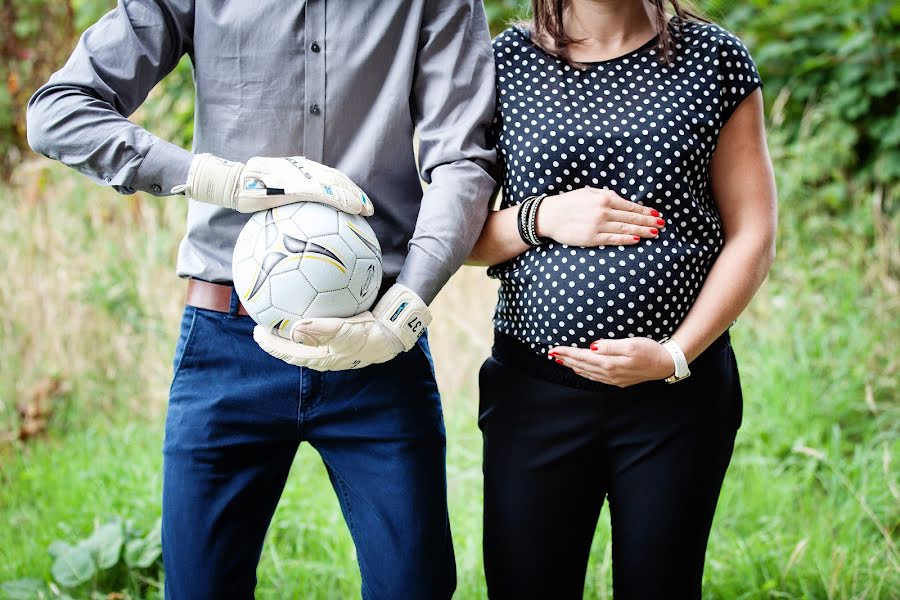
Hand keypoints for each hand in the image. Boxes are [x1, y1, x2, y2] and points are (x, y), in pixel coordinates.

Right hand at [171, 153, 373, 214]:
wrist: (231, 184)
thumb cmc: (247, 193)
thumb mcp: (269, 196)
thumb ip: (283, 204)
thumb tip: (291, 229)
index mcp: (297, 170)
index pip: (327, 177)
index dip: (344, 188)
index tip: (357, 203)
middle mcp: (302, 168)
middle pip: (335, 178)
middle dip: (354, 192)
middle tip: (368, 209)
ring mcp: (299, 174)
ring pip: (334, 183)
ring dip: (353, 196)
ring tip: (365, 211)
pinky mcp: (295, 184)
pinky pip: (323, 193)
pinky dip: (341, 200)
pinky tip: (353, 210)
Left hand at [253, 284, 430, 370]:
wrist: (396, 330)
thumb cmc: (372, 334)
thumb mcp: (347, 332)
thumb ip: (322, 330)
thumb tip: (295, 328)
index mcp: (323, 357)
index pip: (290, 353)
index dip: (271, 344)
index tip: (257, 332)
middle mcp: (325, 352)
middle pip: (294, 346)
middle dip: (277, 337)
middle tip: (263, 323)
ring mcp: (334, 343)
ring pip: (306, 337)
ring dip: (292, 327)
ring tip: (280, 313)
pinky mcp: (342, 331)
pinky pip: (319, 325)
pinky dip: (308, 317)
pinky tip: (309, 300)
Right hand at [536, 187, 662, 246]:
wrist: (549, 216)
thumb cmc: (568, 203)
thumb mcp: (588, 192)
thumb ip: (605, 195)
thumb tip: (621, 200)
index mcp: (604, 198)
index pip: (630, 205)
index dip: (645, 210)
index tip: (656, 213)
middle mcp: (603, 211)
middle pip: (631, 217)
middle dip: (648, 221)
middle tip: (663, 224)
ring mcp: (598, 225)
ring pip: (626, 228)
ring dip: (642, 230)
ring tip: (656, 233)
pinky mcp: (592, 238)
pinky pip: (613, 238)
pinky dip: (626, 238)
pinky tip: (637, 239)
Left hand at [548, 337, 675, 386]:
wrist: (667, 363)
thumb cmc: (650, 349)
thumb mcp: (631, 343)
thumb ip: (610, 346)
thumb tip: (592, 347)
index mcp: (610, 363)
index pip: (582, 357)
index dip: (566, 352)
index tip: (553, 349)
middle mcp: (610, 373)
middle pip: (582, 366)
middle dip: (566, 359)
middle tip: (552, 354)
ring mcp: (614, 379)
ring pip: (588, 373)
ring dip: (574, 367)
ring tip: (562, 361)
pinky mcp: (620, 381)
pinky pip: (596, 378)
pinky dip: (585, 373)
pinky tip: (581, 370)